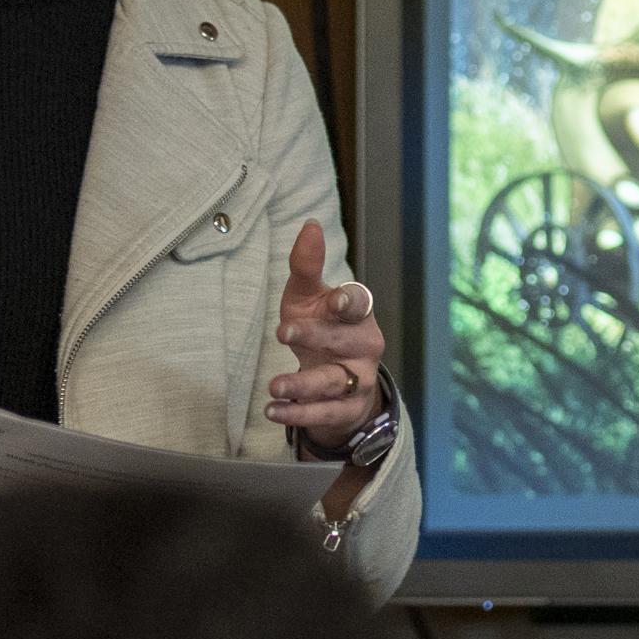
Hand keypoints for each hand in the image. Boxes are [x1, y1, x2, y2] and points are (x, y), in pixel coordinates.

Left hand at [268, 219, 384, 450]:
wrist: (336, 382)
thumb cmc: (320, 327)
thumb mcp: (308, 297)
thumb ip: (307, 266)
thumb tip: (310, 225)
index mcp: (357, 313)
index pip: (359, 303)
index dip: (348, 302)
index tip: (333, 300)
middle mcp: (364, 344)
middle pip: (344, 341)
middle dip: (315, 337)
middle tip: (283, 333)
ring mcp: (358, 378)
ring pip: (334, 381)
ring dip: (303, 384)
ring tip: (273, 385)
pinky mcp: (347, 409)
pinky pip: (325, 413)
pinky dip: (298, 413)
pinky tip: (273, 409)